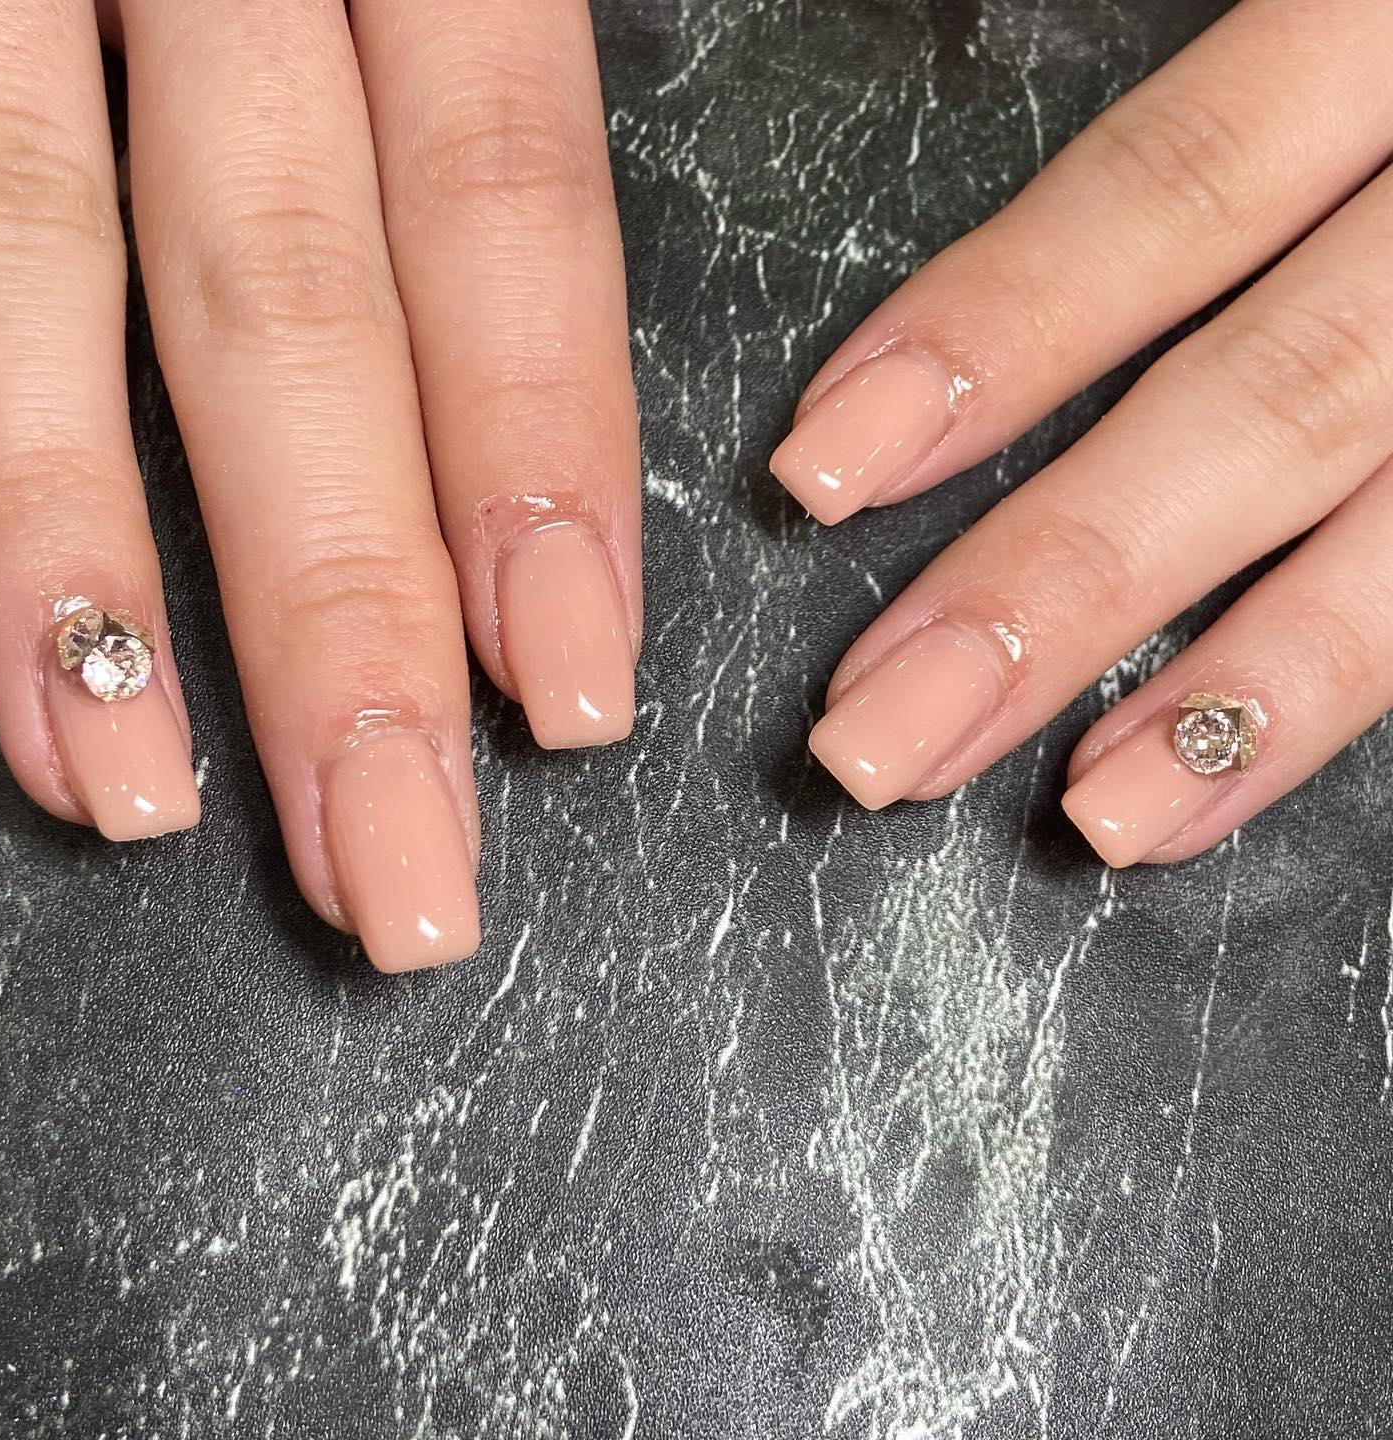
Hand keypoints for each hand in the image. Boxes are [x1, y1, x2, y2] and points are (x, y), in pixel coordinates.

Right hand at [0, 0, 639, 967]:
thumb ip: (445, 95)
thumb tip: (489, 384)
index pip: (503, 214)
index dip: (537, 460)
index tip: (563, 696)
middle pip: (298, 308)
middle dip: (349, 610)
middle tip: (406, 867)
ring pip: (48, 285)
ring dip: (103, 582)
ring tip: (149, 810)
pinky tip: (24, 674)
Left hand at [771, 0, 1392, 866]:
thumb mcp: (1363, 25)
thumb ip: (1254, 119)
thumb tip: (1034, 305)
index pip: (1172, 189)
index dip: (996, 330)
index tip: (829, 462)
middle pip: (1267, 398)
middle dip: (1059, 579)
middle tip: (876, 737)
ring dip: (1241, 690)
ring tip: (1095, 818)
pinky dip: (1368, 687)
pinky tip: (1234, 787)